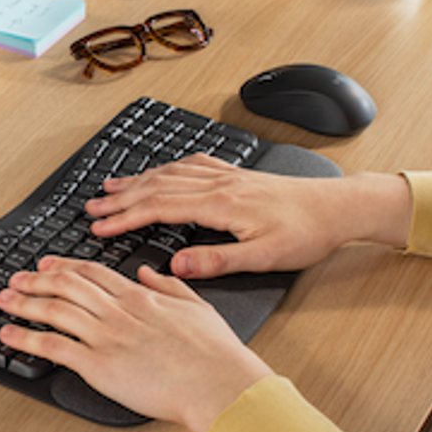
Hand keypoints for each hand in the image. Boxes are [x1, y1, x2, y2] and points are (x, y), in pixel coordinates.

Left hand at [0, 256, 272, 431]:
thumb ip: (170, 286)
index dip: (65, 267)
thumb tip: (149, 273)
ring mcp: (106, 337)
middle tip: (16, 277)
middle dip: (36, 280)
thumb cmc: (216, 355)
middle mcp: (118, 312)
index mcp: (141, 297)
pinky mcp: (98, 365)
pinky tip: (8, 334)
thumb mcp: (197, 307)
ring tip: (4, 299)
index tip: (47, 264)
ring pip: (54, 310)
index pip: (93, 274)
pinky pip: (53, 346)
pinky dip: (26, 338)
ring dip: (24, 302)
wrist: (220, 385)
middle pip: (67, 286)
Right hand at [86, 155, 412, 278]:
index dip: (125, 217)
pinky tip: (160, 171)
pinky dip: (166, 168)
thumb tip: (177, 266)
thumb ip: (217, 261)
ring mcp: (227, 176)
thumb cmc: (307, 234)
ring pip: (170, 173)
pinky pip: (191, 165)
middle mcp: (219, 184)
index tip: (99, 226)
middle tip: (91, 206)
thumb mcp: (263, 257)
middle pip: (157, 186)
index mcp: (221, 205)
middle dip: (120, 197)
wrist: (339, 207)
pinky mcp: (237, 175)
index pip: (159, 208)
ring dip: (137, 180)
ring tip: (111, 186)